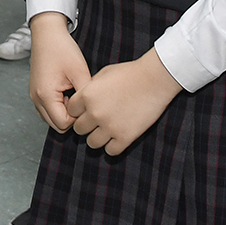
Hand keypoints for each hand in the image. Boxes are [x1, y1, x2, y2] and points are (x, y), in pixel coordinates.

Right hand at [29, 13, 92, 132]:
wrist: (47, 33)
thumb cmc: (62, 49)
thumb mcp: (79, 72)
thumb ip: (85, 96)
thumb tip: (91, 112)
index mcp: (45, 96)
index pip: (63, 124)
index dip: (78, 118)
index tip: (86, 104)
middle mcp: (36, 99)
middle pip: (56, 126)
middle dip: (71, 118)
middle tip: (82, 101)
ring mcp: (34, 96)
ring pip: (51, 119)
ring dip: (64, 114)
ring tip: (74, 95)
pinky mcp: (36, 92)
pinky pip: (48, 110)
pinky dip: (58, 107)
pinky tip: (67, 93)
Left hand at [65, 49, 180, 155]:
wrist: (154, 79)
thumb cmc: (130, 73)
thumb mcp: (103, 74)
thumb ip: (89, 88)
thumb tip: (82, 99)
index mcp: (87, 95)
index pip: (70, 111)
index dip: (78, 110)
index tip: (86, 109)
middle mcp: (95, 113)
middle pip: (79, 129)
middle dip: (86, 124)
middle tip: (97, 120)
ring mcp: (110, 127)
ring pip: (91, 143)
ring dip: (97, 137)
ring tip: (107, 129)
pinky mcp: (125, 137)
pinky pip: (110, 151)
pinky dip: (112, 145)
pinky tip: (118, 136)